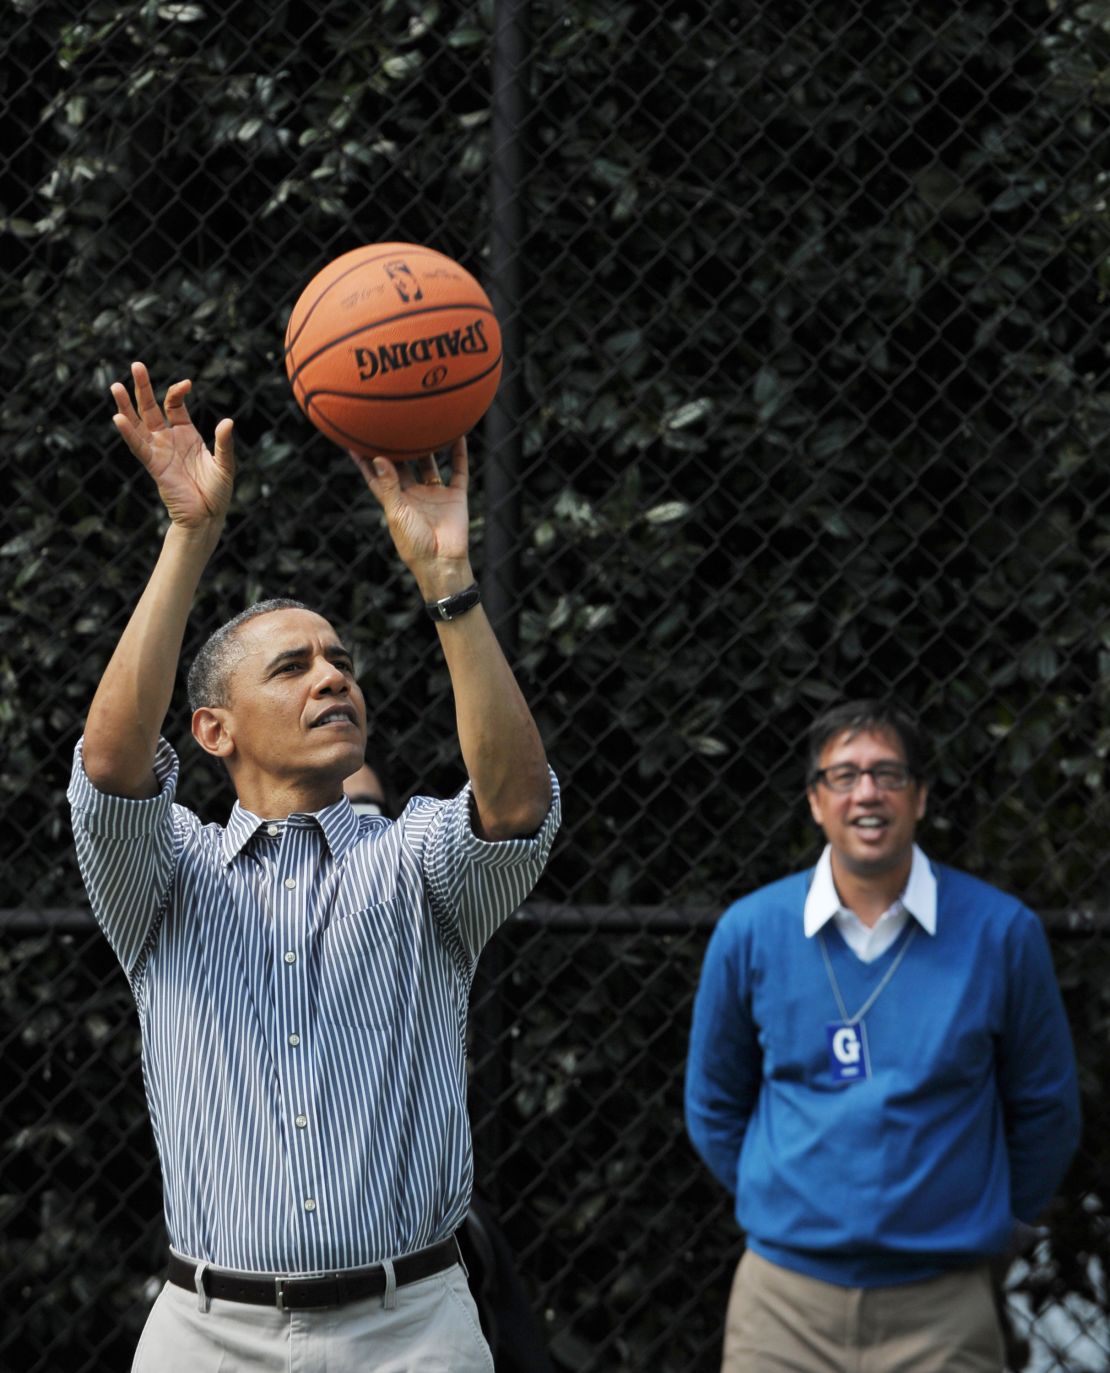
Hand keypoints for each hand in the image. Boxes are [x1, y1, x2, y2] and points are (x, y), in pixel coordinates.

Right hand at [110, 361, 234, 529]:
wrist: (208, 517)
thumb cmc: (217, 492)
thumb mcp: (225, 464)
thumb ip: (224, 444)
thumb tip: (227, 422)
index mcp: (187, 434)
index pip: (174, 405)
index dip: (177, 393)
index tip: (186, 384)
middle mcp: (169, 439)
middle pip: (151, 408)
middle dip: (143, 388)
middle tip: (136, 365)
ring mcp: (160, 451)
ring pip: (139, 424)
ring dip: (127, 406)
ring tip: (116, 386)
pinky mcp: (154, 466)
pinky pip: (139, 447)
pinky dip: (129, 434)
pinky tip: (118, 418)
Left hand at [349, 437, 473, 595]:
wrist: (442, 562)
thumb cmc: (414, 544)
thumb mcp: (397, 514)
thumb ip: (389, 486)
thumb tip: (378, 458)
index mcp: (396, 501)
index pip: (378, 476)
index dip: (366, 460)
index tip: (355, 440)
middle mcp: (414, 494)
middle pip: (404, 465)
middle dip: (398, 446)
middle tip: (392, 421)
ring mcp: (435, 494)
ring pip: (430, 464)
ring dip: (428, 446)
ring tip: (423, 423)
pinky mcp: (455, 496)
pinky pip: (458, 471)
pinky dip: (459, 454)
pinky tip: (458, 436)